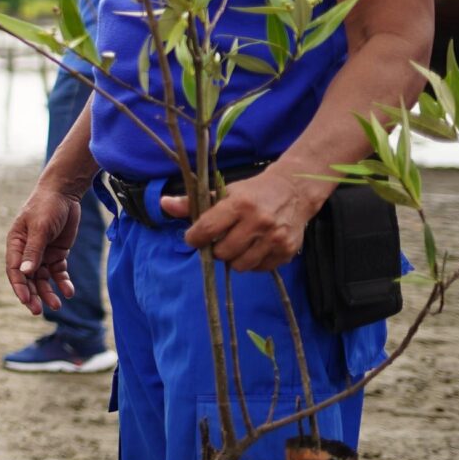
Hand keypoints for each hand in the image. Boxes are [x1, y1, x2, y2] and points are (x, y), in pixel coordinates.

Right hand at [4, 185, 82, 314]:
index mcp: (16, 244)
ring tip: (57, 306)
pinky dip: (63, 282)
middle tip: (38, 311)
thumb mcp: (40, 228)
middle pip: (27, 278)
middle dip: (33, 295)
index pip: (14, 270)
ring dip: (48, 292)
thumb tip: (25, 273)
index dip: (19, 286)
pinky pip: (58, 272)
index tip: (26, 301)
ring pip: (43, 278)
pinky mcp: (57, 253)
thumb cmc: (47, 206)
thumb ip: (33, 250)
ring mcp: (42, 253)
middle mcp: (27, 251)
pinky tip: (69, 292)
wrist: (65, 193)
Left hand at [162, 169, 320, 272]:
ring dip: (234, 258)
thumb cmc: (252, 192)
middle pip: (222, 253)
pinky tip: (255, 247)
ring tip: (238, 244)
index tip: (194, 237)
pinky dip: (252, 262)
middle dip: (216, 249)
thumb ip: (192, 202)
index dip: (194, 238)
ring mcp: (275, 238)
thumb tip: (164, 204)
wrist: (294, 190)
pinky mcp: (287, 251)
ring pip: (240, 266)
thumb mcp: (223, 191)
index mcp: (239, 204)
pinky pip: (259, 269)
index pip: (206, 230)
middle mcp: (259, 222)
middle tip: (220, 240)